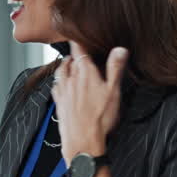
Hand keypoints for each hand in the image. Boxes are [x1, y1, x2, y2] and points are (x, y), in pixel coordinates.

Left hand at [51, 41, 127, 160]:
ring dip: (66, 66)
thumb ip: (115, 68)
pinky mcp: (58, 102)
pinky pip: (56, 86)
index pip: (78, 50)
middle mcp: (71, 79)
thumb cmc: (100, 119)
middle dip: (74, 54)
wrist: (82, 142)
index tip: (77, 33)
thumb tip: (120, 49)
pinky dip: (60, 81)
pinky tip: (62, 84)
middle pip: (69, 60)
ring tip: (71, 64)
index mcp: (85, 73)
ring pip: (61, 71)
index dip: (78, 40)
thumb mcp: (114, 92)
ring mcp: (62, 91)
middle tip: (79, 51)